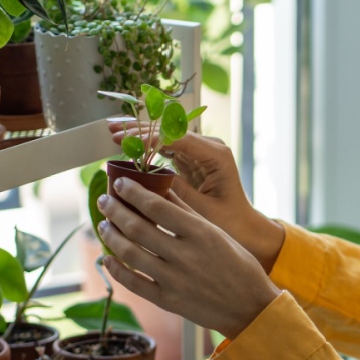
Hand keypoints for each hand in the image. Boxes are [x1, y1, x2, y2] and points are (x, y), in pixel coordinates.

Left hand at [97, 177, 282, 338]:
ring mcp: (174, 280)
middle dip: (115, 211)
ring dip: (111, 236)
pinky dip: (116, 269)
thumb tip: (160, 190)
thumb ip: (187, 212)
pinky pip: (134, 283)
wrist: (250, 307)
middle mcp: (185, 256)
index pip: (157, 207)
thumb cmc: (238, 265)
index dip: (133, 193)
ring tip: (103, 225)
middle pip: (138, 228)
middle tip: (103, 200)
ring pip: (130, 254)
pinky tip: (107, 257)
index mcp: (200, 233)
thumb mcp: (217, 232)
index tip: (119, 184)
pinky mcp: (168, 301)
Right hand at [109, 121, 284, 270]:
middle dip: (140, 130)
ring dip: (140, 135)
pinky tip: (127, 146)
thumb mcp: (201, 211)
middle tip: (112, 131)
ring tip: (113, 132)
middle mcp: (210, 148)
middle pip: (170, 131)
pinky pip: (167, 149)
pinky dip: (147, 148)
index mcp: (217, 155)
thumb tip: (141, 180)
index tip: (124, 139)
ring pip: (166, 137)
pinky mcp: (193, 161)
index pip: (178, 137)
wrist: (247, 230)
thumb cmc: (231, 223)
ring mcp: (201, 153)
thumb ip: (174, 192)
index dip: (148, 136)